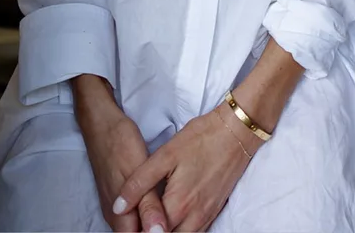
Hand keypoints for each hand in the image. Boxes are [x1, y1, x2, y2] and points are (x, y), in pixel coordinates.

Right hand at [74, 76, 168, 232]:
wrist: (102, 123)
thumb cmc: (121, 144)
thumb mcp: (139, 173)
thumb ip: (150, 207)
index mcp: (121, 217)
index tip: (179, 227)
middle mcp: (116, 218)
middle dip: (160, 230)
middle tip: (181, 220)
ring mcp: (116, 208)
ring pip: (137, 227)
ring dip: (155, 224)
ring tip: (175, 215)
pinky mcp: (119, 197)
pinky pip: (134, 217)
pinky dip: (149, 215)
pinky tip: (162, 205)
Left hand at [113, 106, 254, 232]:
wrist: (236, 132)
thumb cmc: (201, 139)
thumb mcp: (165, 155)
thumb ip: (139, 182)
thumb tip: (118, 206)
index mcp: (178, 205)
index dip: (135, 229)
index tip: (126, 222)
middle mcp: (194, 218)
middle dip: (149, 231)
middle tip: (135, 220)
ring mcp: (206, 217)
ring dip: (163, 231)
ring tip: (149, 219)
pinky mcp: (213, 211)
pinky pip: (193, 232)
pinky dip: (177, 229)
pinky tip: (168, 217)